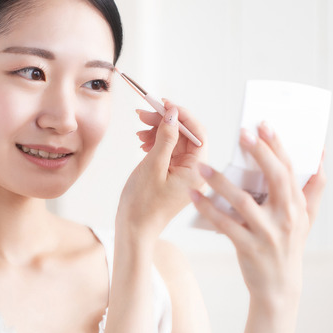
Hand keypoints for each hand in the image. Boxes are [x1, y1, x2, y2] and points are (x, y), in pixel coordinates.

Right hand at [116, 101, 206, 243]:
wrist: (133, 229)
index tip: (164, 104)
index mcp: (198, 171)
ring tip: (139, 131)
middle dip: (166, 122)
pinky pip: (169, 152)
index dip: (182, 115)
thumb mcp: (153, 165)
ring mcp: (185, 174)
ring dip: (158, 132)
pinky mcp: (174, 176)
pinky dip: (156, 143)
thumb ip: (165, 138)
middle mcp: (196, 172)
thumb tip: (172, 114)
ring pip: (176, 142)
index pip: (198, 133)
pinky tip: (143, 143)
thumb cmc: (143, 203)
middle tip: (144, 114)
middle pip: (186, 135)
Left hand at [190, 122, 325, 303]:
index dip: (277, 146)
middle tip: (242, 133)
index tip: (263, 125)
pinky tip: (194, 195)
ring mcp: (268, 233)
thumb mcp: (306, 219)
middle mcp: (286, 217)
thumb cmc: (289, 245)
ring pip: (244, 201)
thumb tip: (320, 158)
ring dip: (222, 182)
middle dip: (260, 153)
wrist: (279, 287)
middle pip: (275, 178)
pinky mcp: (249, 247)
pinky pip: (225, 224)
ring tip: (203, 167)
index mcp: (297, 205)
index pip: (289, 169)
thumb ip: (312, 189)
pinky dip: (208, 208)